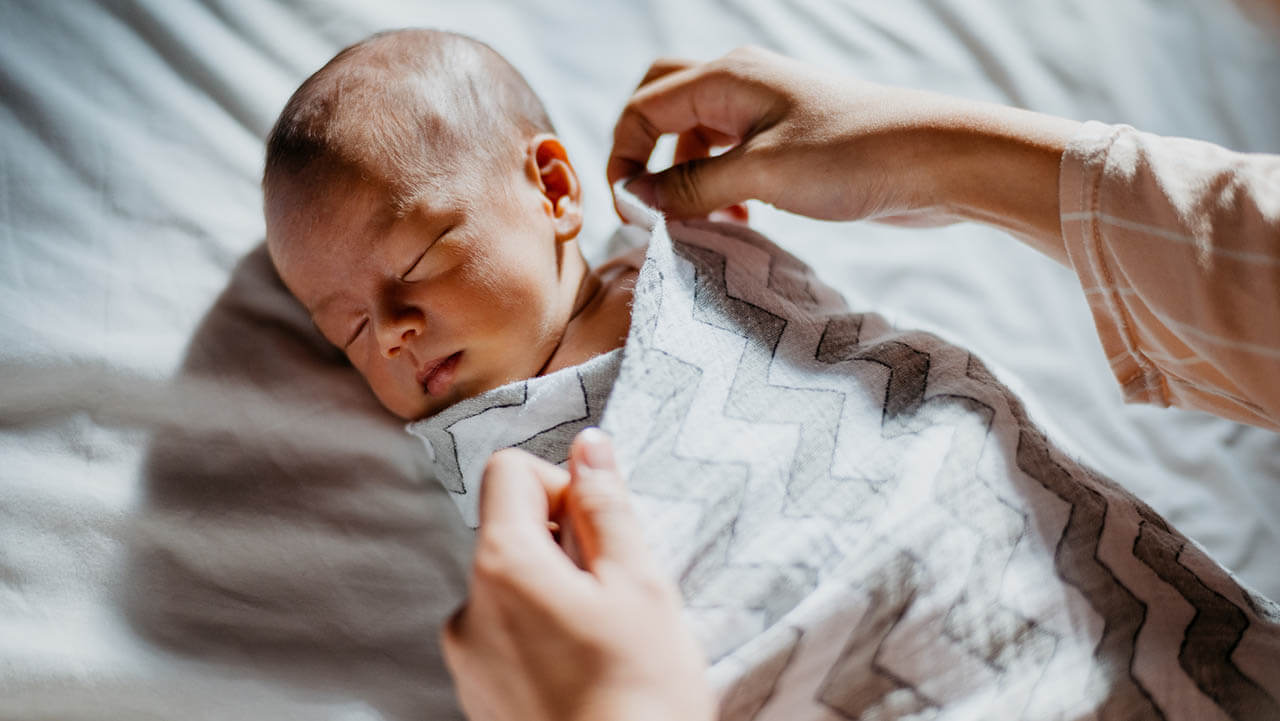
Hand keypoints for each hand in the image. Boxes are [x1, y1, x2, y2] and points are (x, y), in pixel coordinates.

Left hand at [441, 429, 714, 720]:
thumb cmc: (642, 691)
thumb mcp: (640, 584)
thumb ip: (607, 505)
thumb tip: (588, 444)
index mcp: (502, 565)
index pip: (508, 470)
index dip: (561, 486)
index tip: (600, 534)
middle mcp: (467, 605)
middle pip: (508, 530)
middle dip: (563, 544)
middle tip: (615, 595)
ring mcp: (465, 656)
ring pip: (511, 585)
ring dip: (553, 593)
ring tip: (604, 643)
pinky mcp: (475, 694)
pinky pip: (504, 634)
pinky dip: (540, 635)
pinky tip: (584, 673)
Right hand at [608, 46, 1078, 263]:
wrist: (935, 161)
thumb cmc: (852, 157)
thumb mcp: (761, 175)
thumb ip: (691, 186)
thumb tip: (636, 199)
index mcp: (727, 77)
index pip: (643, 109)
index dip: (624, 160)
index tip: (630, 214)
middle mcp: (740, 85)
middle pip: (661, 106)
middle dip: (644, 157)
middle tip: (646, 205)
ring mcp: (764, 112)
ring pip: (696, 137)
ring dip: (685, 180)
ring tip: (698, 224)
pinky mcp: (786, 141)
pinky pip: (729, 158)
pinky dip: (717, 187)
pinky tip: (736, 222)